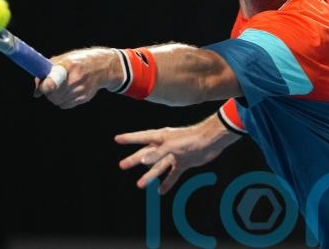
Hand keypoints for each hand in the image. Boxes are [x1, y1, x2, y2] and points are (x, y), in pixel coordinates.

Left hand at [34, 48, 121, 108]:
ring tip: (60, 87)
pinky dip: (62, 101)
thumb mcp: (63, 59)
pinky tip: (67, 92)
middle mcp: (76, 78)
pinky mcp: (84, 98)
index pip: (56, 78)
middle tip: (49, 86)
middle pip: (54, 94)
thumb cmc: (79, 61)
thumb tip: (37, 92)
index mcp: (69, 65)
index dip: (48, 85)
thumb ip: (47, 72)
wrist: (102, 67)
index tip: (43, 87)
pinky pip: (65, 105)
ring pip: (58, 101)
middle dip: (48, 92)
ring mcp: (81, 89)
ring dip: (54, 96)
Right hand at [115, 116, 239, 193]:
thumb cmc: (191, 138)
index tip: (117, 139)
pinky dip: (168, 182)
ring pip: (158, 166)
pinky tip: (161, 191)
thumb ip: (157, 154)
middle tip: (121, 165)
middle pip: (147, 154)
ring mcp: (174, 154)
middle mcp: (165, 145)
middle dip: (134, 160)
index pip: (141, 137)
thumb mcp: (172, 145)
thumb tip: (142, 161)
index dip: (129, 138)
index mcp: (161, 136)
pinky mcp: (184, 162)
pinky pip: (173, 174)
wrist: (212, 141)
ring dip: (150, 175)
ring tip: (139, 185)